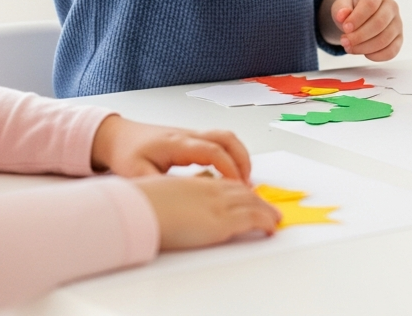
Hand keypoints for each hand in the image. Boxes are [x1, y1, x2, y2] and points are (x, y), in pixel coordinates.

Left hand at [90, 115, 251, 181]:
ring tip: (243, 181)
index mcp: (177, 143)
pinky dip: (232, 155)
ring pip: (227, 137)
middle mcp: (188, 135)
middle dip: (243, 161)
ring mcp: (192, 135)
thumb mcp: (136, 174)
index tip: (236, 187)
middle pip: (227, 139)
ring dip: (240, 156)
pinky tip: (229, 174)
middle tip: (247, 186)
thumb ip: (158, 187)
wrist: (117, 136)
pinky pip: (220, 142)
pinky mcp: (193, 139)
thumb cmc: (126, 152)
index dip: (228, 169)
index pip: (212, 151)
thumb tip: (177, 203)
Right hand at [133, 175, 280, 250]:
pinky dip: (265, 222)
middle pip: (241, 191)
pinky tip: (271, 227)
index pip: (223, 183)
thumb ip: (176, 194)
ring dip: (265, 210)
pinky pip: (254, 219)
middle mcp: (210, 190)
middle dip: (256, 199)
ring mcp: (218, 204)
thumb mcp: (160, 194)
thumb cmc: (142, 204)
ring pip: (252, 203)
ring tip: (273, 217)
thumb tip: (179, 201)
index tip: (245, 194)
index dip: (237, 189)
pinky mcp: (222, 222)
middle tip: (267, 207)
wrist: (137, 208)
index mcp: (195, 184)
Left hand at [324, 0, 402, 60]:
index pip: (370, 3)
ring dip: (365, 48)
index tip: (345, 28)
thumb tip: (342, 16)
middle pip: (379, 23)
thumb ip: (340, 9)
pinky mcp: (399, 38)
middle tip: (344, 42)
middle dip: (359, 36)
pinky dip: (376, 56)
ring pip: (385, 39)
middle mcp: (391, 6)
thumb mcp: (341, 6)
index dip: (357, 18)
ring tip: (350, 48)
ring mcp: (397, 22)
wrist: (359, 17)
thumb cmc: (351, 10)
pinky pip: (392, 51)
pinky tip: (365, 53)